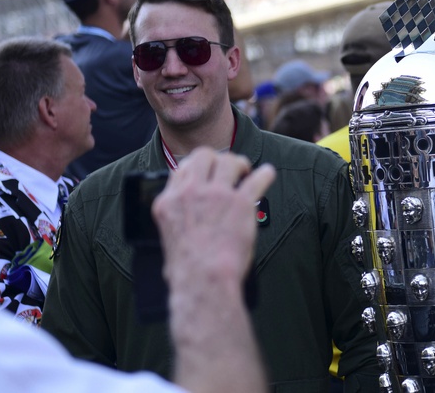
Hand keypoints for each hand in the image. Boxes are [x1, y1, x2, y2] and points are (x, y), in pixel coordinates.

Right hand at [152, 148, 275, 284]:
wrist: (203, 279)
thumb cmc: (186, 270)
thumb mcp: (166, 239)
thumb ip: (176, 222)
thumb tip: (183, 226)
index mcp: (169, 202)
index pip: (181, 169)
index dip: (197, 168)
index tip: (207, 173)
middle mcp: (191, 192)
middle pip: (204, 156)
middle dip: (217, 159)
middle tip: (228, 170)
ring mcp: (216, 195)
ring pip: (229, 161)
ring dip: (240, 164)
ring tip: (246, 173)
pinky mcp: (240, 203)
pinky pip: (257, 179)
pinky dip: (265, 175)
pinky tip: (267, 175)